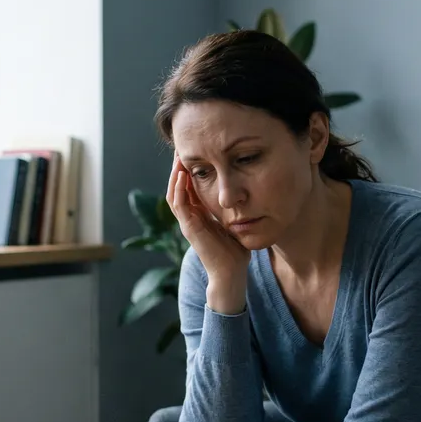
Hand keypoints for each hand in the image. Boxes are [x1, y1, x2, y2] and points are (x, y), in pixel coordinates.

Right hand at [167, 156, 249, 309]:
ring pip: (174, 194)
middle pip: (177, 187)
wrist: (232, 273)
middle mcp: (190, 217)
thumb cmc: (235, 250)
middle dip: (178, 168)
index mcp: (198, 214)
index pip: (187, 187)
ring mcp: (187, 223)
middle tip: (181, 148)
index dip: (187, 170)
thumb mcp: (234, 221)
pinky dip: (179, 190)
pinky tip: (183, 175)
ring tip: (179, 157)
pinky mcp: (189, 229)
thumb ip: (233, 207)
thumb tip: (246, 189)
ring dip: (175, 175)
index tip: (194, 151)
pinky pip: (179, 206)